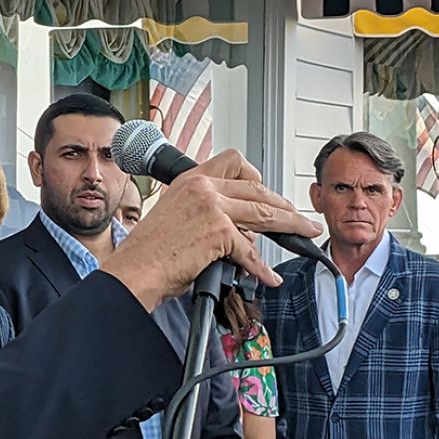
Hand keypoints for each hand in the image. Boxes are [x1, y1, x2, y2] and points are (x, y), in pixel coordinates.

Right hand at [104, 150, 319, 309]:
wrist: (133, 271)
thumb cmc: (148, 253)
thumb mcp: (175, 216)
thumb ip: (206, 213)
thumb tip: (241, 231)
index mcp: (190, 179)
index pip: (234, 161)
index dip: (256, 177)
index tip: (266, 191)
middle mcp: (202, 187)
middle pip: (258, 189)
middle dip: (284, 205)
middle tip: (299, 217)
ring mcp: (212, 207)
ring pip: (265, 213)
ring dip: (290, 225)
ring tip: (305, 233)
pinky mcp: (219, 232)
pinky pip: (250, 252)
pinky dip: (261, 268)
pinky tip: (267, 276)